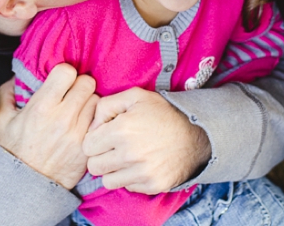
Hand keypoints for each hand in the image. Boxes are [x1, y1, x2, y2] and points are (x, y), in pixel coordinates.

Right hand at [0, 64, 98, 189]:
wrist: (26, 186)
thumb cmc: (14, 150)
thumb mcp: (3, 120)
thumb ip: (7, 93)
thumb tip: (17, 75)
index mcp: (42, 107)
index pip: (67, 72)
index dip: (64, 73)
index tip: (61, 81)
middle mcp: (63, 118)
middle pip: (87, 83)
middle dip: (80, 85)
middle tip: (73, 93)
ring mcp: (78, 133)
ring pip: (97, 101)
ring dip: (89, 102)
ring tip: (79, 109)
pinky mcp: (88, 146)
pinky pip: (100, 122)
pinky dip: (95, 121)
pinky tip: (85, 124)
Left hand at [82, 87, 210, 193]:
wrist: (196, 132)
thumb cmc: (163, 112)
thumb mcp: (135, 96)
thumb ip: (106, 105)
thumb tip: (92, 126)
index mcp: (121, 130)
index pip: (87, 146)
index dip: (95, 140)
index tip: (106, 136)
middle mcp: (130, 154)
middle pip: (94, 166)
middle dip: (101, 157)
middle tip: (114, 148)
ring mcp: (141, 172)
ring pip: (108, 181)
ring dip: (113, 170)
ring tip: (126, 157)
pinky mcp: (152, 185)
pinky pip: (127, 187)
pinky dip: (130, 178)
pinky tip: (140, 164)